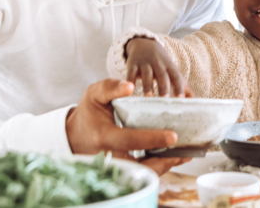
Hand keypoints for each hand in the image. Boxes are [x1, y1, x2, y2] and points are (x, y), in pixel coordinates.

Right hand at [66, 79, 190, 174]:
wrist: (74, 134)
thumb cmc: (89, 113)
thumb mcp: (94, 94)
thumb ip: (110, 87)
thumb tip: (129, 86)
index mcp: (104, 135)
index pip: (131, 140)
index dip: (152, 139)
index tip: (173, 136)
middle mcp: (109, 155)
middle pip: (140, 165)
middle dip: (164, 161)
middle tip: (185, 152)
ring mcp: (114, 165)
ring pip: (142, 173)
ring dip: (164, 165)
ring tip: (184, 155)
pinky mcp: (120, 169)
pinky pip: (141, 173)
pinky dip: (157, 167)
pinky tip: (172, 158)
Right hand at [125, 37, 191, 97]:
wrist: (145, 44)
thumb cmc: (162, 64)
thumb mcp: (173, 72)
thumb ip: (183, 86)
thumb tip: (196, 101)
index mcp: (170, 67)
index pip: (176, 77)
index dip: (179, 87)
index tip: (181, 99)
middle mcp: (158, 64)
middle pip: (162, 75)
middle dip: (164, 87)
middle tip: (165, 100)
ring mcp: (145, 63)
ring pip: (147, 74)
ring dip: (148, 85)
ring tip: (148, 97)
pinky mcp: (132, 64)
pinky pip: (131, 73)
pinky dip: (130, 81)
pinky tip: (129, 91)